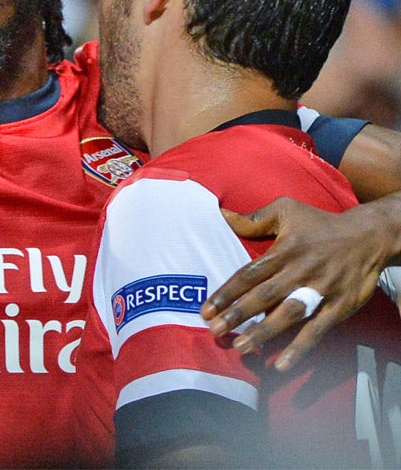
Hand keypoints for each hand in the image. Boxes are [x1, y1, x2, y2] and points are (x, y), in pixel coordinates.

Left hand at [201, 197, 389, 370]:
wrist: (369, 236)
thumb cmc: (320, 224)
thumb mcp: (287, 210)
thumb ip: (254, 218)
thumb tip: (222, 214)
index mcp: (283, 251)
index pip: (248, 275)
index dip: (226, 293)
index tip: (205, 310)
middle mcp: (299, 272)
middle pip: (263, 296)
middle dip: (237, 315)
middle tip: (214, 331)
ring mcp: (320, 291)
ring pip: (287, 314)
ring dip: (263, 332)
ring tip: (240, 347)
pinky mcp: (339, 307)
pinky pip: (317, 330)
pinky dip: (300, 348)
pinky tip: (281, 364)